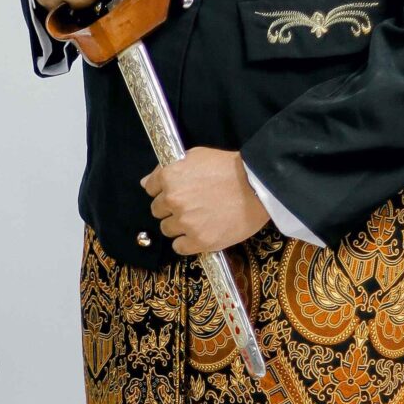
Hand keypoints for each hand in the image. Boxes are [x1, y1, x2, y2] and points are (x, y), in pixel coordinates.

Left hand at [143, 148, 267, 255]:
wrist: (258, 186)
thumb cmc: (228, 168)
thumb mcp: (196, 156)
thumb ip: (167, 168)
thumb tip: (145, 183)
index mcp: (169, 177)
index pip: (150, 189)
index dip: (163, 190)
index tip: (176, 192)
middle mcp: (173, 200)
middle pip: (157, 210)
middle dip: (170, 207)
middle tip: (191, 204)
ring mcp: (185, 222)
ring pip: (167, 229)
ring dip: (179, 225)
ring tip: (199, 218)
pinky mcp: (199, 241)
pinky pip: (179, 247)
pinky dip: (187, 242)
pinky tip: (200, 232)